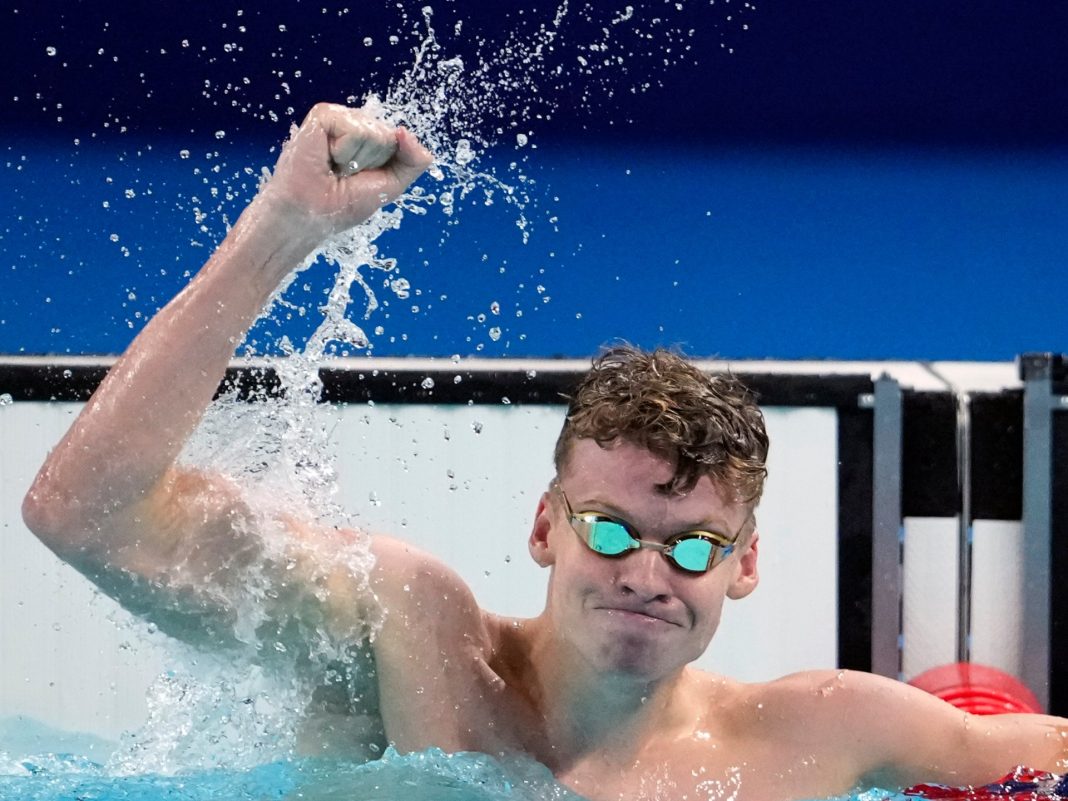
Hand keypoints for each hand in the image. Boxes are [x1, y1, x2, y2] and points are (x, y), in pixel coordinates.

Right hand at [255, 102, 433, 243]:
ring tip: (335, 168)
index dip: (386, 166)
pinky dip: (343, 152)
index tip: (362, 178)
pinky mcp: (323, 115)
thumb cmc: (342, 204)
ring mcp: (340, 118)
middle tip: (345, 175)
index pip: (400, 142)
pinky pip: (355, 130)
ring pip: (375, 133)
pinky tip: (327, 158)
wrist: (309, 214)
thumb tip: (406, 131)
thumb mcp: (390, 185)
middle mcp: (356, 123)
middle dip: (372, 164)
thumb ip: (412, 162)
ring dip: (356, 160)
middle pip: (390, 137)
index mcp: (372, 138)